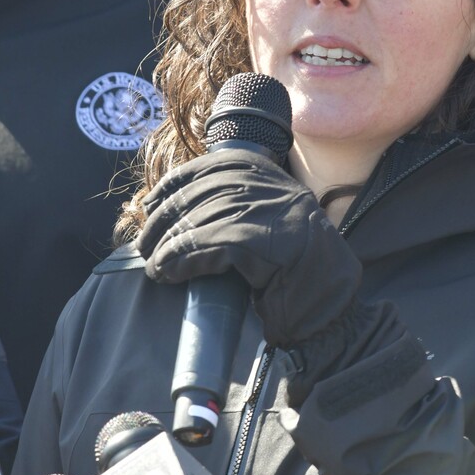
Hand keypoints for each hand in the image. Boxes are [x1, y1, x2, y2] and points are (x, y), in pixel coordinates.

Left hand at [137, 148, 361, 348]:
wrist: (329, 307)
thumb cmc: (291, 271)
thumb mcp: (264, 223)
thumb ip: (231, 207)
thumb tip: (170, 207)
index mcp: (270, 173)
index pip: (208, 167)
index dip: (172, 186)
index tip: (150, 205)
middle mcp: (271, 185)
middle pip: (199, 194)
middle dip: (164, 220)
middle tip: (145, 246)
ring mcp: (270, 210)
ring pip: (200, 220)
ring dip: (168, 246)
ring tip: (155, 266)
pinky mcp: (264, 241)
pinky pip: (207, 246)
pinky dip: (181, 260)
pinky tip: (169, 273)